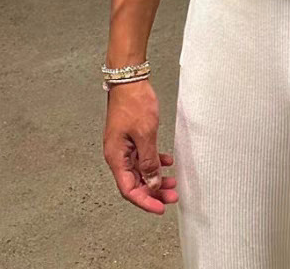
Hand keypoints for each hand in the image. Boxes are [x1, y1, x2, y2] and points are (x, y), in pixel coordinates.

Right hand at [102, 79, 178, 214]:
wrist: (129, 81)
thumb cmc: (133, 103)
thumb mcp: (146, 134)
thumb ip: (149, 161)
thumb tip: (151, 183)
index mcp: (116, 157)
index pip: (129, 189)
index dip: (145, 201)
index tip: (160, 208)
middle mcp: (118, 155)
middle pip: (135, 182)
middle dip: (154, 191)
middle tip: (172, 196)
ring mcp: (124, 146)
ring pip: (141, 170)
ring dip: (156, 178)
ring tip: (173, 182)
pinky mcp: (131, 138)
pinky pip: (143, 157)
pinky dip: (155, 161)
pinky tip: (167, 162)